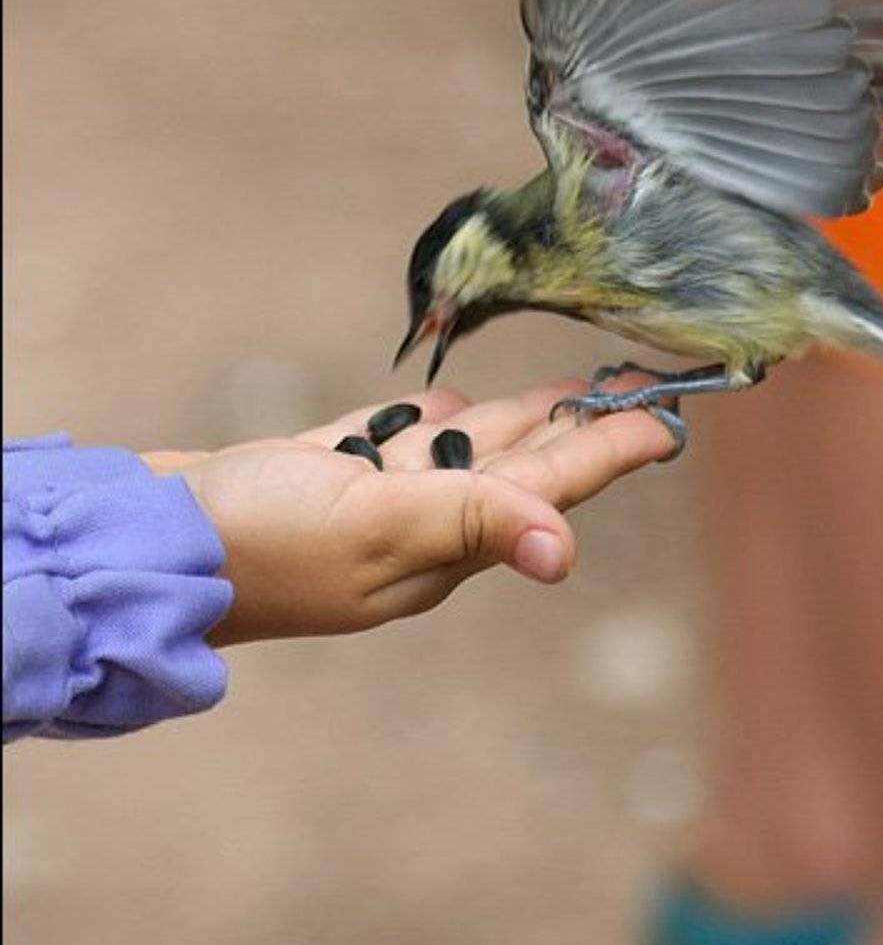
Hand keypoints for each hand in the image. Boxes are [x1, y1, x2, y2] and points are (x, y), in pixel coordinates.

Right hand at [143, 378, 672, 644]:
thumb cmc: (260, 541)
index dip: (613, 449)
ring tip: (566, 391)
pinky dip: (433, 421)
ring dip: (519, 421)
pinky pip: (398, 443)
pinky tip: (449, 403)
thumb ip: (473, 521)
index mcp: (446, 539)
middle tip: (634, 390)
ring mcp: (373, 500)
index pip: (551, 486)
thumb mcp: (378, 525)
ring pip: (465, 450)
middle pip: (520, 465)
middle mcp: (422, 523)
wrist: (151, 540)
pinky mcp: (327, 475)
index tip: (670, 418)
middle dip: (580, 428)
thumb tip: (565, 555)